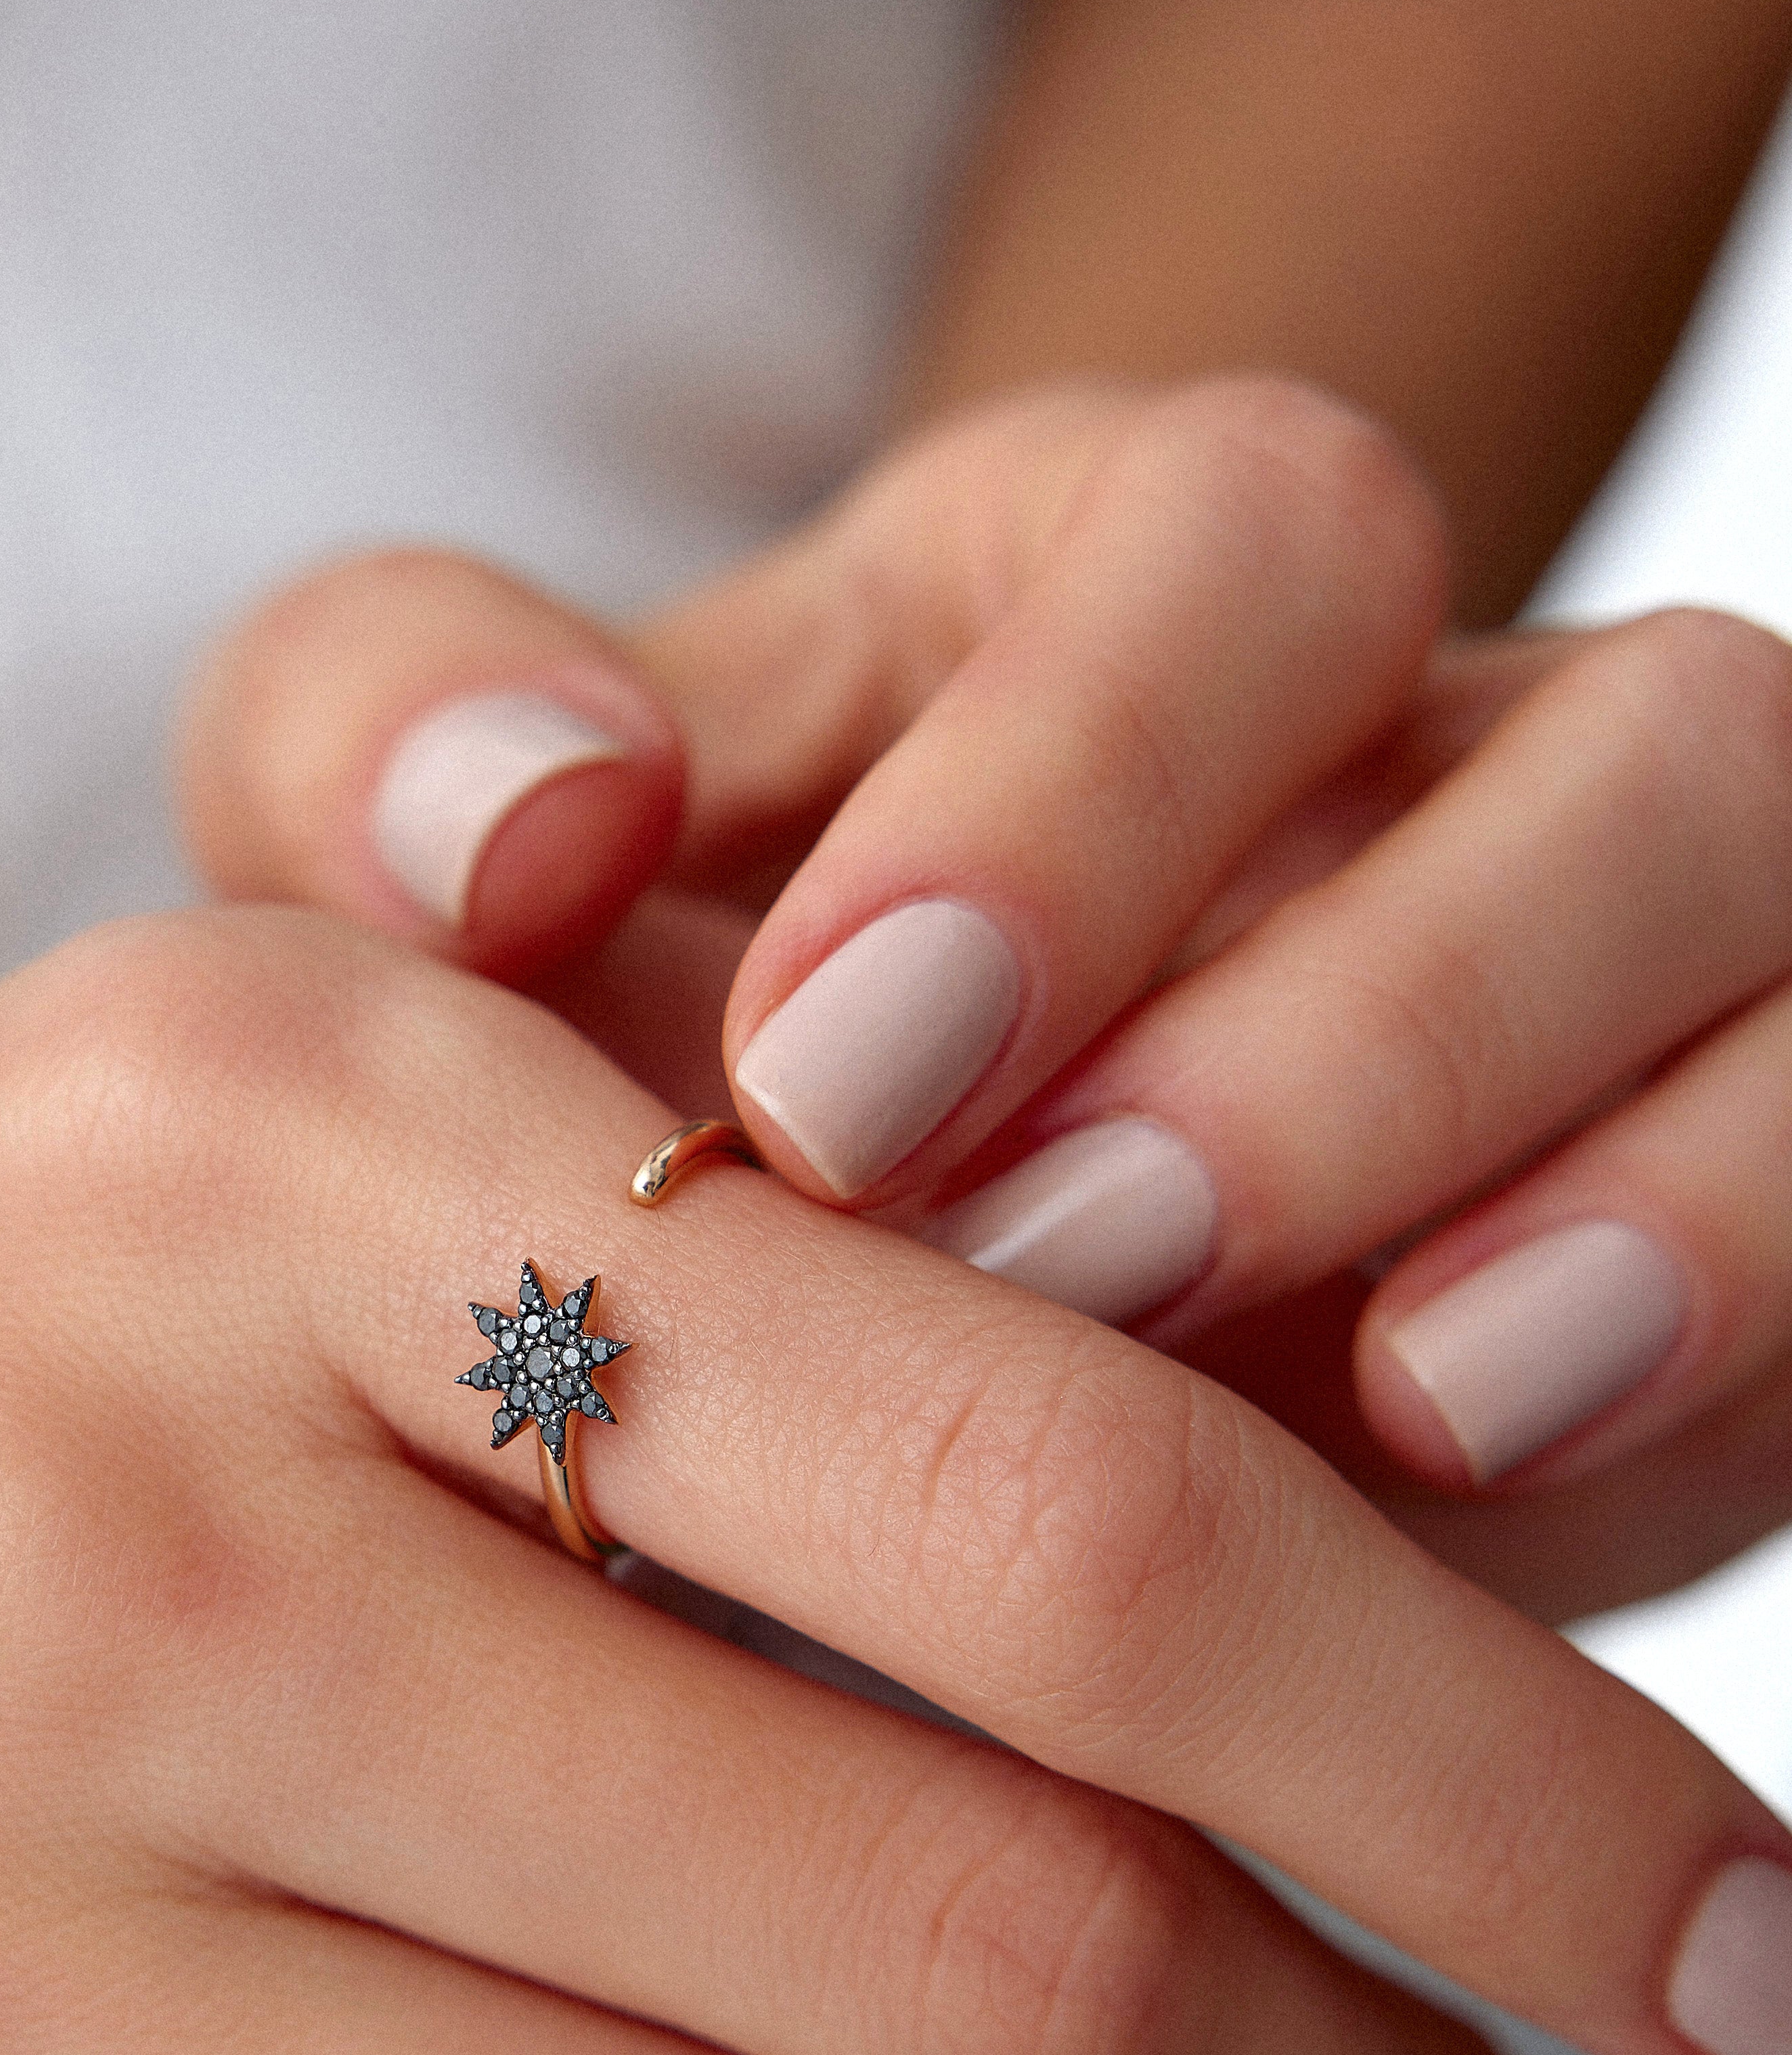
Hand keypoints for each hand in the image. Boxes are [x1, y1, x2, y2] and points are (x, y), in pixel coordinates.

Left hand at [182, 375, 1791, 1625]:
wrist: (774, 1267)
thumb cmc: (599, 1025)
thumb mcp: (437, 862)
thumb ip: (396, 745)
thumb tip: (516, 808)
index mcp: (1144, 590)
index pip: (1252, 545)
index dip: (1087, 791)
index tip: (828, 1081)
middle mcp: (1451, 760)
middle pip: (1646, 754)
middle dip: (1377, 1025)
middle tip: (1079, 1262)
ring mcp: (1642, 1005)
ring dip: (1652, 1213)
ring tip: (1393, 1412)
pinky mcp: (1727, 1239)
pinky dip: (1723, 1375)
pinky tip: (1478, 1509)